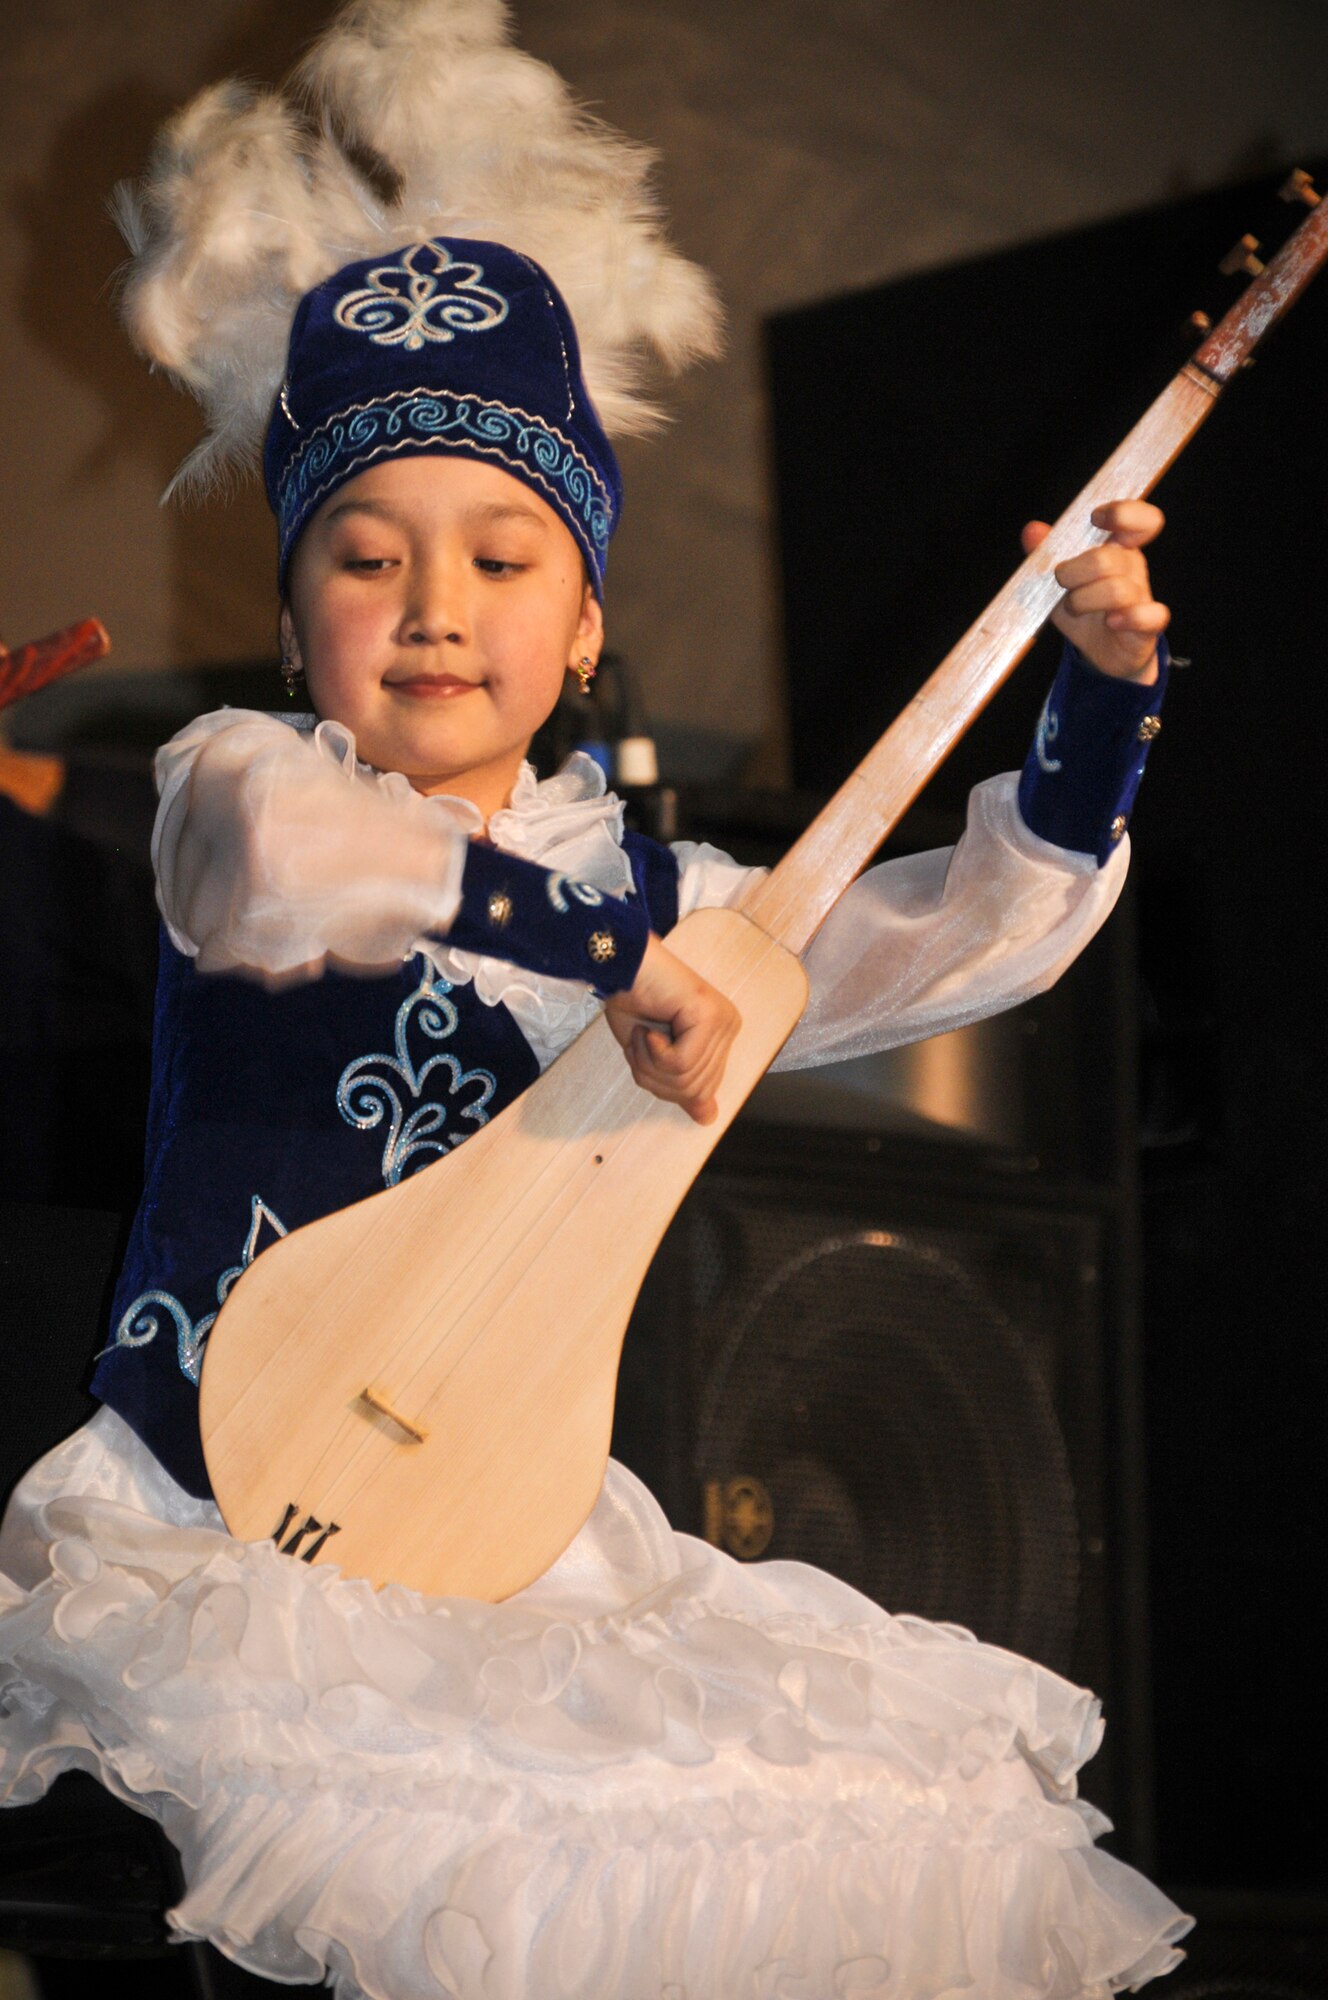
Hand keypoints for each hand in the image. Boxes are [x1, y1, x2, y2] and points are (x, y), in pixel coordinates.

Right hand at [603, 934, 740, 1124]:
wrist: (618, 966)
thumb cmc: (633, 1002)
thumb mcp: (654, 1056)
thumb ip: (683, 1085)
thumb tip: (708, 1119)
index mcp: (719, 1038)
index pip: (701, 1091)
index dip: (663, 1085)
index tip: (648, 1051)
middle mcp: (728, 1028)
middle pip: (694, 1089)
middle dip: (655, 1076)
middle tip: (642, 1043)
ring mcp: (722, 1021)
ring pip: (686, 1079)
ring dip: (649, 1063)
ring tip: (643, 1033)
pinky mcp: (709, 1016)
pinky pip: (680, 1063)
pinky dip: (652, 1052)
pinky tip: (647, 1029)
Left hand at [1022, 500, 1167, 684]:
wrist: (1099, 652)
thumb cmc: (1082, 608)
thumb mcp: (1057, 582)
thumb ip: (1046, 555)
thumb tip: (1032, 530)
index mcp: (1117, 547)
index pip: (1141, 518)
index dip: (1122, 512)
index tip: (1094, 518)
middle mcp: (1134, 567)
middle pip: (1108, 558)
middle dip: (1073, 572)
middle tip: (1061, 583)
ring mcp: (1143, 595)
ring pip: (1118, 590)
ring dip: (1083, 601)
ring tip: (1073, 608)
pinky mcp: (1148, 625)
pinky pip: (1152, 616)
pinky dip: (1128, 619)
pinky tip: (1111, 622)